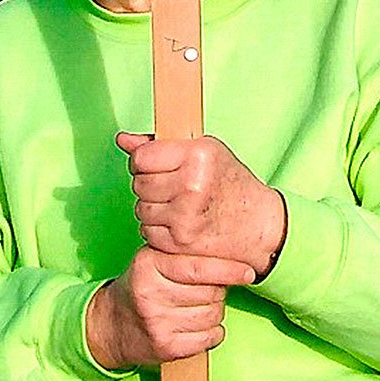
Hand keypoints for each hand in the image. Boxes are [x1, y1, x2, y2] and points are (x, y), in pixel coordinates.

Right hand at [85, 245, 255, 369]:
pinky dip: (213, 333)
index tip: (249, 273)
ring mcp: (157, 322)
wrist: (112, 324)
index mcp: (148, 264)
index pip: (198, 267)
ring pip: (213, 315)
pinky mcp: (165, 347)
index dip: (229, 270)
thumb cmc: (144, 286)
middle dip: (219, 291)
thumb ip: (185, 253)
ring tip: (199, 307)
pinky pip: (209, 338)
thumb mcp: (154, 260)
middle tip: (208, 290)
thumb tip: (233, 253)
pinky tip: (198, 326)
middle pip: (211, 292)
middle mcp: (150, 293)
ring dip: (215, 311)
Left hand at [116, 131, 286, 275]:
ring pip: (140, 208)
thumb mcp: (203, 151)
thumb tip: (122, 140)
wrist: (257, 224)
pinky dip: (158, 228)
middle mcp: (192, 184)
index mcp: (198, 155)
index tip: (154, 164)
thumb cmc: (230, 183)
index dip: (143, 161)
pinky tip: (179, 222)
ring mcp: (185, 215)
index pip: (142, 157)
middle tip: (172, 185)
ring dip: (152, 207)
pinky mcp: (180, 241)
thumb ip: (160, 145)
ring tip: (178, 204)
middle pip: (139, 183)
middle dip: (149, 184)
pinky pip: (147, 231)